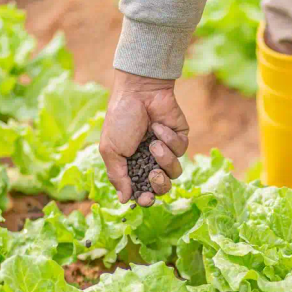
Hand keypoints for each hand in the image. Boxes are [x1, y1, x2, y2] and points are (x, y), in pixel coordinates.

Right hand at [99, 70, 189, 206]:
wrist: (138, 92)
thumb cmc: (121, 119)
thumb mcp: (111, 149)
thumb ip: (117, 176)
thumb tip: (124, 200)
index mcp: (132, 166)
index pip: (142, 190)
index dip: (146, 198)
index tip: (146, 198)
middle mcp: (150, 161)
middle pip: (163, 187)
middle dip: (160, 184)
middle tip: (154, 174)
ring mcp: (166, 150)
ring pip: (175, 171)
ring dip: (165, 159)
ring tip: (154, 144)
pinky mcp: (180, 138)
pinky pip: (180, 149)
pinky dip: (169, 139)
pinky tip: (158, 126)